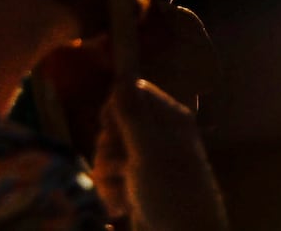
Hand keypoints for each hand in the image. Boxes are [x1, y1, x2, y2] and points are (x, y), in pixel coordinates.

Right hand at [93, 80, 226, 230]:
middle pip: (115, 125)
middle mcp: (159, 136)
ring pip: (108, 154)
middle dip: (108, 148)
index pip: (133, 93)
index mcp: (169, 118)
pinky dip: (111, 192)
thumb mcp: (149, 150)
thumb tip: (123, 72)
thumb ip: (132, 114)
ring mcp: (147, 162)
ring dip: (108, 176)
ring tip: (122, 194)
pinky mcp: (136, 185)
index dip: (115, 108)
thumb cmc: (172, 190)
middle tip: (120, 166)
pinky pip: (111, 178)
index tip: (108, 125)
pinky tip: (121, 207)